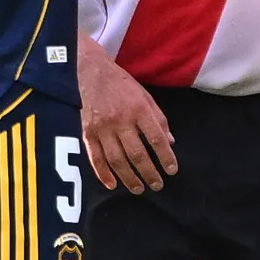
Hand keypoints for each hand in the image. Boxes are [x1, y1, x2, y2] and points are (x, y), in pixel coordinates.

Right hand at [79, 48, 177, 193]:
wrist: (88, 70)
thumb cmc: (119, 83)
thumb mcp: (144, 94)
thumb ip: (158, 118)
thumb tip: (170, 142)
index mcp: (138, 109)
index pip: (156, 138)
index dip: (165, 156)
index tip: (172, 170)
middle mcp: (120, 120)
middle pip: (137, 153)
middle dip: (149, 172)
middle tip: (157, 185)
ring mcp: (102, 128)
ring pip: (117, 160)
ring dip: (129, 178)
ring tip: (139, 189)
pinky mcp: (87, 132)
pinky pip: (95, 157)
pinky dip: (103, 174)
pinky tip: (112, 184)